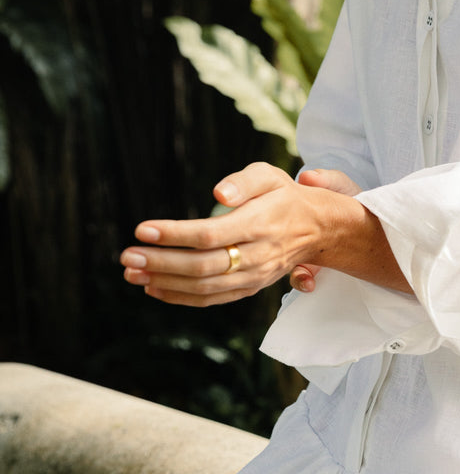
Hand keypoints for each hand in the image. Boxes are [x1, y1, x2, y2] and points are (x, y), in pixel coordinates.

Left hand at [119, 162, 362, 307]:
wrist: (318, 230)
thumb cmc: (285, 197)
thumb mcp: (270, 175)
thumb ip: (244, 181)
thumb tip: (217, 195)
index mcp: (259, 225)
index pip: (210, 235)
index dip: (174, 235)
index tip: (143, 230)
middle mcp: (256, 256)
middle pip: (202, 266)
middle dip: (160, 263)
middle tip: (126, 257)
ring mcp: (252, 277)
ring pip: (204, 287)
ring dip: (164, 283)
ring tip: (132, 274)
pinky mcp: (248, 288)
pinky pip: (211, 299)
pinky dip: (180, 297)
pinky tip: (154, 289)